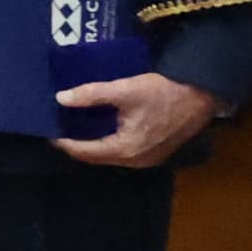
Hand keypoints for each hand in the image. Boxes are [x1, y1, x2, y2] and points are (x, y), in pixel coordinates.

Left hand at [54, 72, 222, 169]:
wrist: (203, 95)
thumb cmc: (164, 92)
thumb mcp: (125, 90)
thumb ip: (91, 95)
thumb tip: (60, 98)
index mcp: (124, 150)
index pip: (83, 152)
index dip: (63, 142)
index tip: (48, 131)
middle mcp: (135, 161)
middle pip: (96, 156)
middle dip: (76, 143)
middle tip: (61, 127)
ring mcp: (148, 160)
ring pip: (110, 155)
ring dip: (93, 144)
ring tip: (77, 126)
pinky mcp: (157, 153)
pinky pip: (124, 152)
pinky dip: (110, 143)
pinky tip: (103, 128)